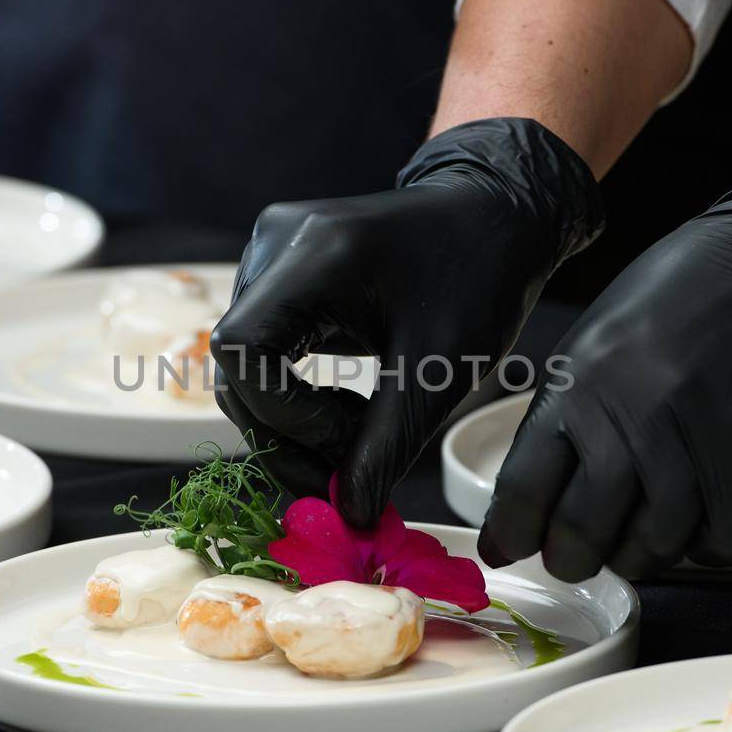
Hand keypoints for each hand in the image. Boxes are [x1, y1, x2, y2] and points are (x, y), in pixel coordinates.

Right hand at [211, 118, 603, 526]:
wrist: (494, 215)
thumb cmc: (478, 278)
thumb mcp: (438, 370)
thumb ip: (387, 446)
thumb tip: (350, 516)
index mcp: (312, 254)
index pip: (242, 351)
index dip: (280, 416)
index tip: (343, 448)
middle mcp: (274, 245)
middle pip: (236, 365)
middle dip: (285, 433)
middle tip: (345, 477)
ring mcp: (270, 254)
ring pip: (246, 365)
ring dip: (291, 420)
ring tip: (357, 441)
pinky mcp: (279, 272)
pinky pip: (264, 349)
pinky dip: (296, 395)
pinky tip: (348, 412)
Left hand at [478, 147, 731, 579]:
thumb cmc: (677, 300)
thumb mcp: (596, 341)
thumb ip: (566, 417)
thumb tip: (532, 500)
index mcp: (581, 385)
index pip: (525, 489)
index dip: (510, 532)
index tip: (507, 548)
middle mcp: (634, 422)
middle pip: (583, 532)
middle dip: (569, 558)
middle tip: (572, 558)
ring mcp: (699, 453)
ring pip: (650, 550)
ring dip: (636, 554)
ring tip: (636, 534)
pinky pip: (715, 548)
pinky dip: (701, 545)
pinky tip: (695, 517)